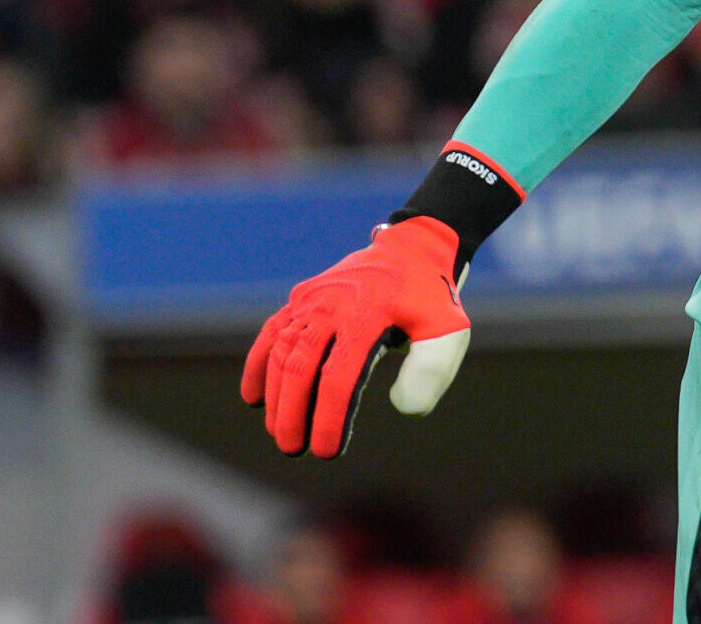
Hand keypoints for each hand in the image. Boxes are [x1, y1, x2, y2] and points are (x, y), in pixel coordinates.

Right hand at [239, 216, 472, 457]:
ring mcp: (312, 300)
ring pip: (281, 352)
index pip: (339, 378)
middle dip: (292, 413)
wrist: (413, 249)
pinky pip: (271, 332)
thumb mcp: (447, 329)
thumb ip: (430, 369)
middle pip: (300, 368)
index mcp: (366, 316)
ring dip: (275, 396)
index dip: (329, 418)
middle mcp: (331, 306)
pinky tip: (253, 396)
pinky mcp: (301, 297)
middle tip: (292, 448)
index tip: (326, 451)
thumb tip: (403, 409)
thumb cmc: (430, 298)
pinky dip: (258, 364)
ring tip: (279, 431)